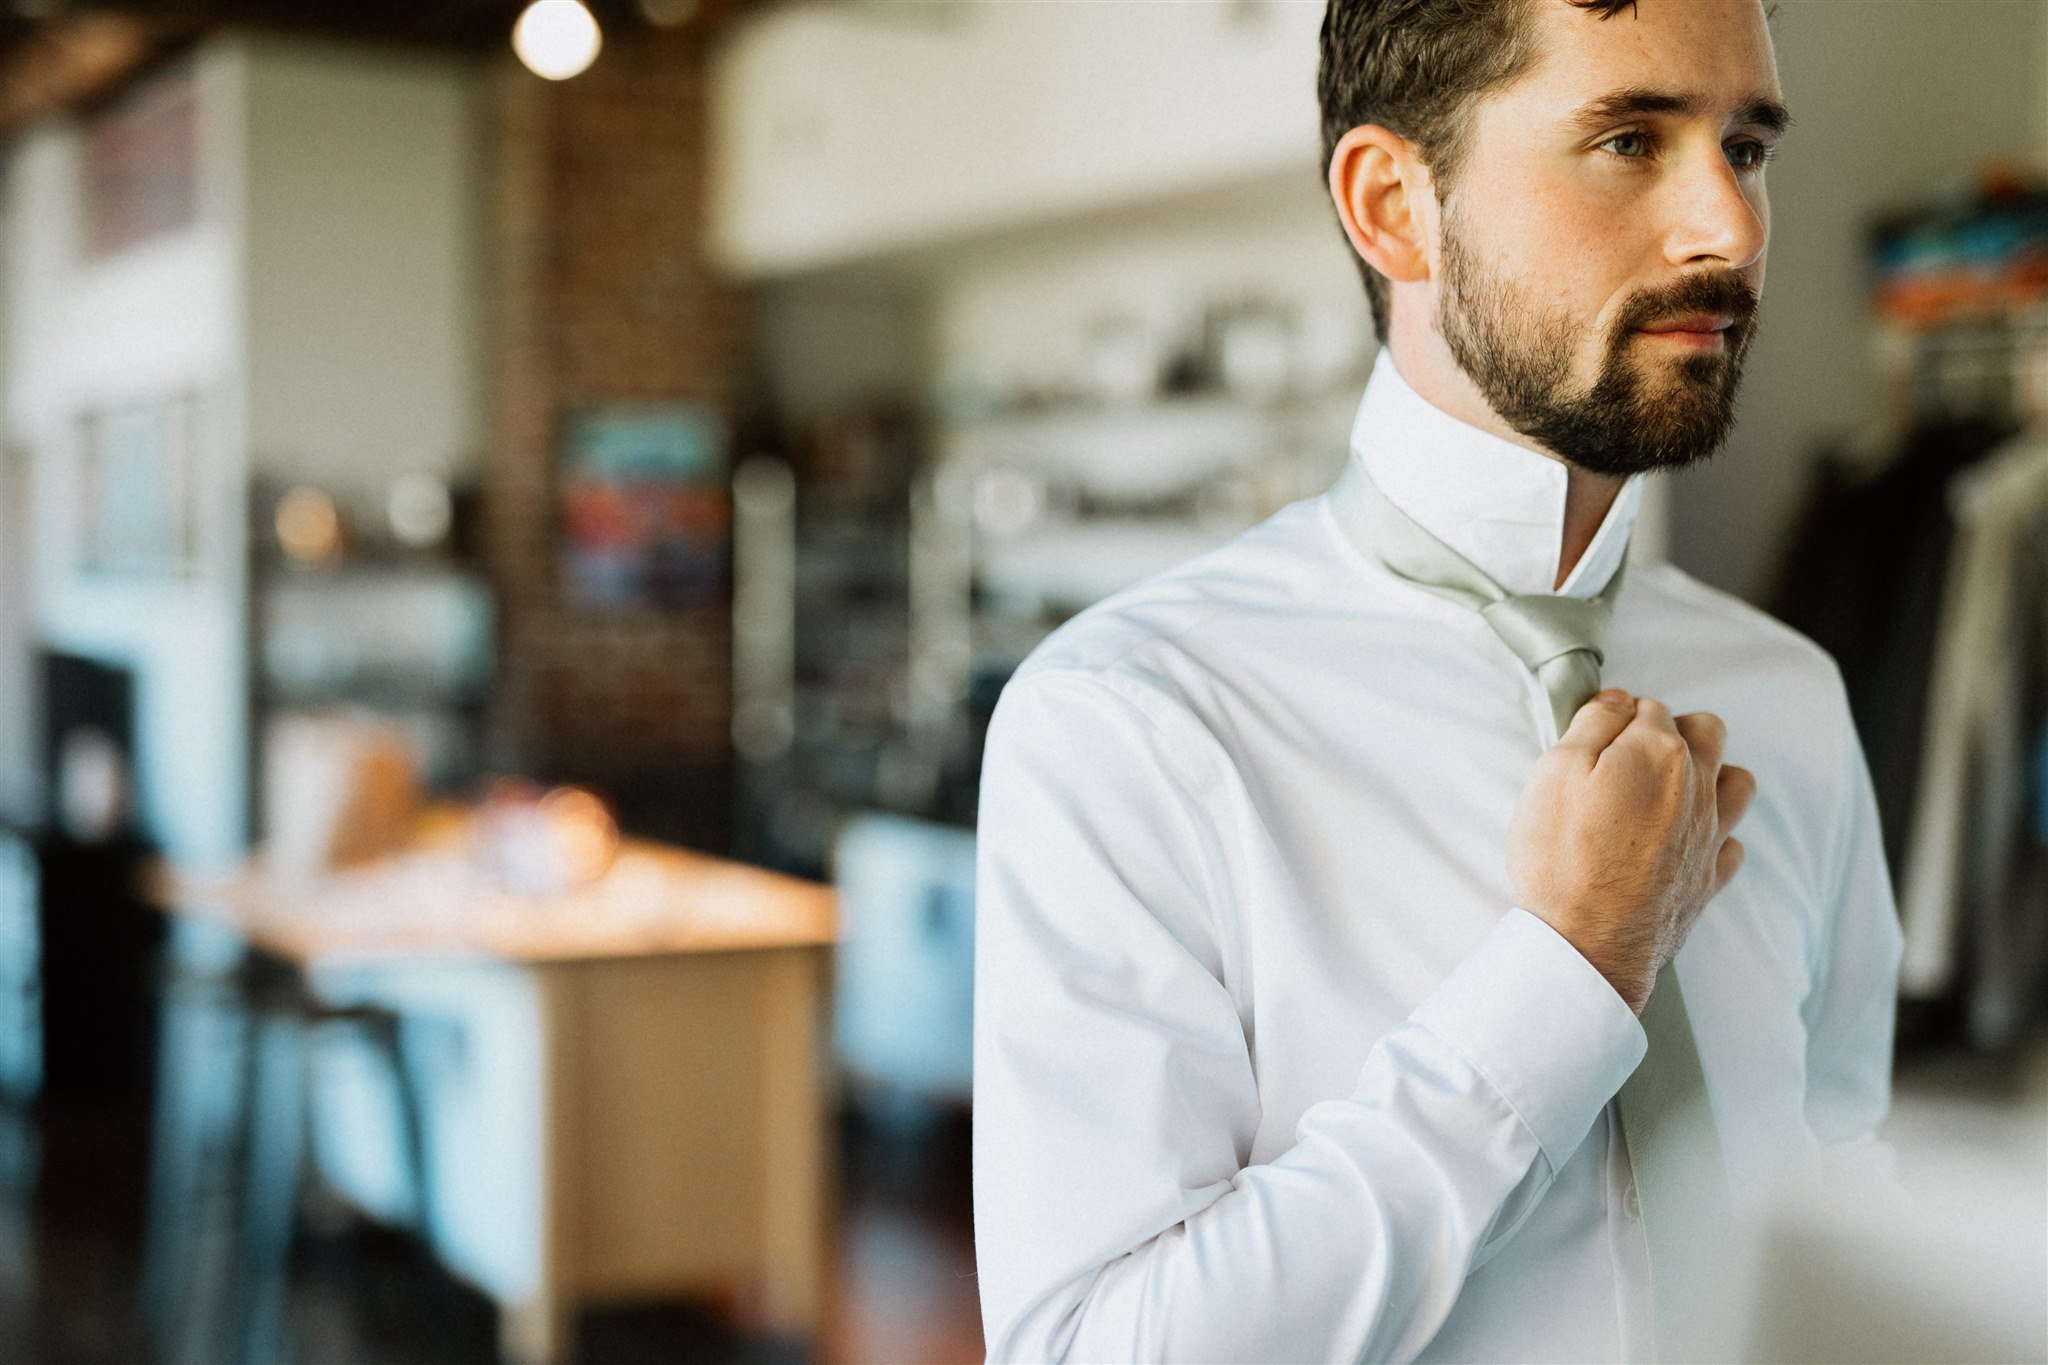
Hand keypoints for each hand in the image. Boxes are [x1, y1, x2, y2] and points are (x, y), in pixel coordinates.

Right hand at [1505, 690, 1755, 1013]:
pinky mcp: (1710, 877)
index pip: (1649, 708)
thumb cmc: (1562, 856)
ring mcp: (1711, 834)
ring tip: (1670, 790)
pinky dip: (1716, 833)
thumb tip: (1619, 700)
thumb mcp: (1554, 773)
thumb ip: (1592, 724)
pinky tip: (1684, 841)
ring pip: (1738, 781)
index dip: (1618, 719)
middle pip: (1708, 731)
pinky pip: (1732, 842)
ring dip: (1711, 774)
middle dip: (1675, 731)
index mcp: (1657, 752)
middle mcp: (1697, 786)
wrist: (1588, 943)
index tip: (1596, 742)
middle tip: (1632, 757)